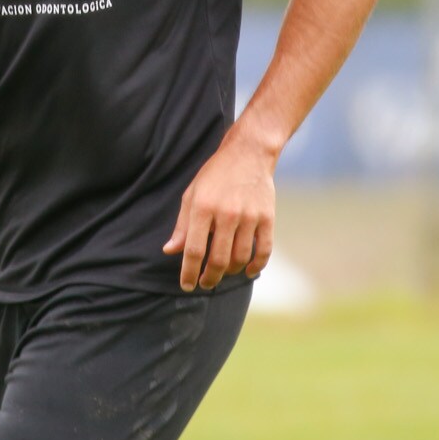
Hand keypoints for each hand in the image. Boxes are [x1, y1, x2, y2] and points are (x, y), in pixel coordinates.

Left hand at [163, 128, 276, 290]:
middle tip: (205, 283)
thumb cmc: (215, 175)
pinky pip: (264, 250)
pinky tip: (248, 271)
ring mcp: (249, 216)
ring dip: (231, 272)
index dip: (189, 272)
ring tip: (223, 273)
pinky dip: (256, 265)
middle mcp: (227, 213)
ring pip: (240, 258)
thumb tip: (170, 251)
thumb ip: (182, 225)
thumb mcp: (192, 194)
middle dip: (210, 278)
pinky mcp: (267, 217)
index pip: (194, 250)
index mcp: (203, 207)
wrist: (249, 153)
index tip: (187, 285)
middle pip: (219, 259)